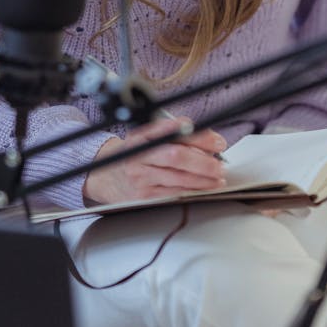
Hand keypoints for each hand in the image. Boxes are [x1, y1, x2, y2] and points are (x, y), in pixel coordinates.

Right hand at [83, 116, 226, 204]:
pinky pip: (173, 194)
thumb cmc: (135, 154)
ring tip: (218, 178)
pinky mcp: (144, 196)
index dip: (197, 135)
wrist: (107, 176)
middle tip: (220, 164)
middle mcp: (139, 154)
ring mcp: (140, 177)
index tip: (217, 141)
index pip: (172, 130)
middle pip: (176, 155)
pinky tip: (204, 189)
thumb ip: (174, 135)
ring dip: (203, 179)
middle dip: (203, 161)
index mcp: (142, 134)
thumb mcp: (148, 137)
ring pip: (178, 178)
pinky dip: (192, 191)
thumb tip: (210, 141)